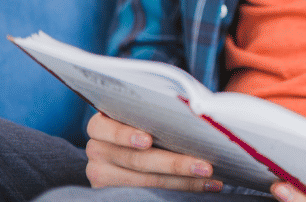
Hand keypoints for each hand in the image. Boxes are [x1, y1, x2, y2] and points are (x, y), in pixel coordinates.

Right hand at [85, 112, 222, 191]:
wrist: (125, 145)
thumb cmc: (143, 121)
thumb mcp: (142, 113)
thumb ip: (155, 112)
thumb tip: (195, 113)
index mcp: (100, 124)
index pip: (106, 128)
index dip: (126, 135)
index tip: (148, 140)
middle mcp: (96, 149)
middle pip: (137, 159)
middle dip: (174, 162)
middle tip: (205, 165)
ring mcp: (101, 173)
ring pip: (146, 180)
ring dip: (183, 179)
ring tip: (209, 177)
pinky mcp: (110, 192)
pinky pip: (148, 193)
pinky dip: (180, 187)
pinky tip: (204, 185)